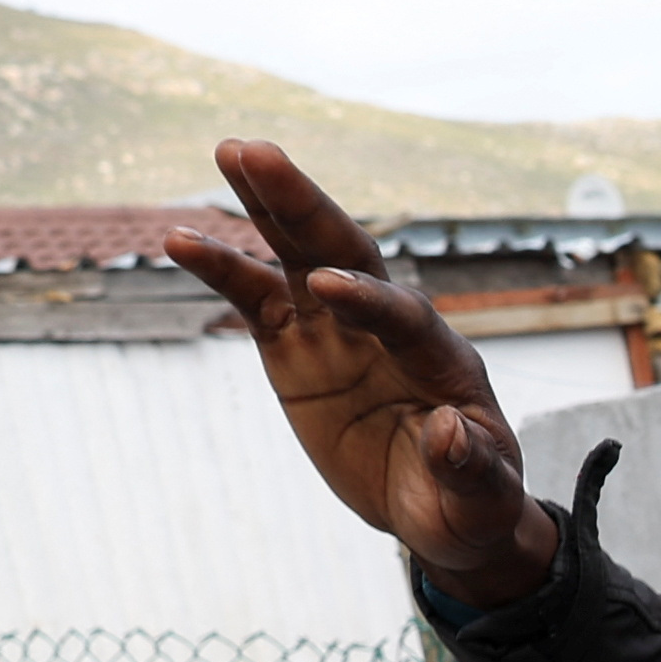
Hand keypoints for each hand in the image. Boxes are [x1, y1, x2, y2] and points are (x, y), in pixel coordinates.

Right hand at [166, 139, 557, 603]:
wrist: (441, 510)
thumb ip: (470, 468)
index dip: (369, 300)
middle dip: (308, 206)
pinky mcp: (295, 346)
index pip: (403, 316)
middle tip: (262, 153)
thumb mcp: (482, 499)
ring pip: (298, 257)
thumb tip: (448, 432)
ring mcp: (337, 331)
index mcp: (441, 359)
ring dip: (267, 206)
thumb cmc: (471, 502)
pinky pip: (254, 300)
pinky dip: (222, 271)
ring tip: (229, 151)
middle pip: (347, 254)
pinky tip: (179, 240)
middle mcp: (387, 328)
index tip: (326, 287)